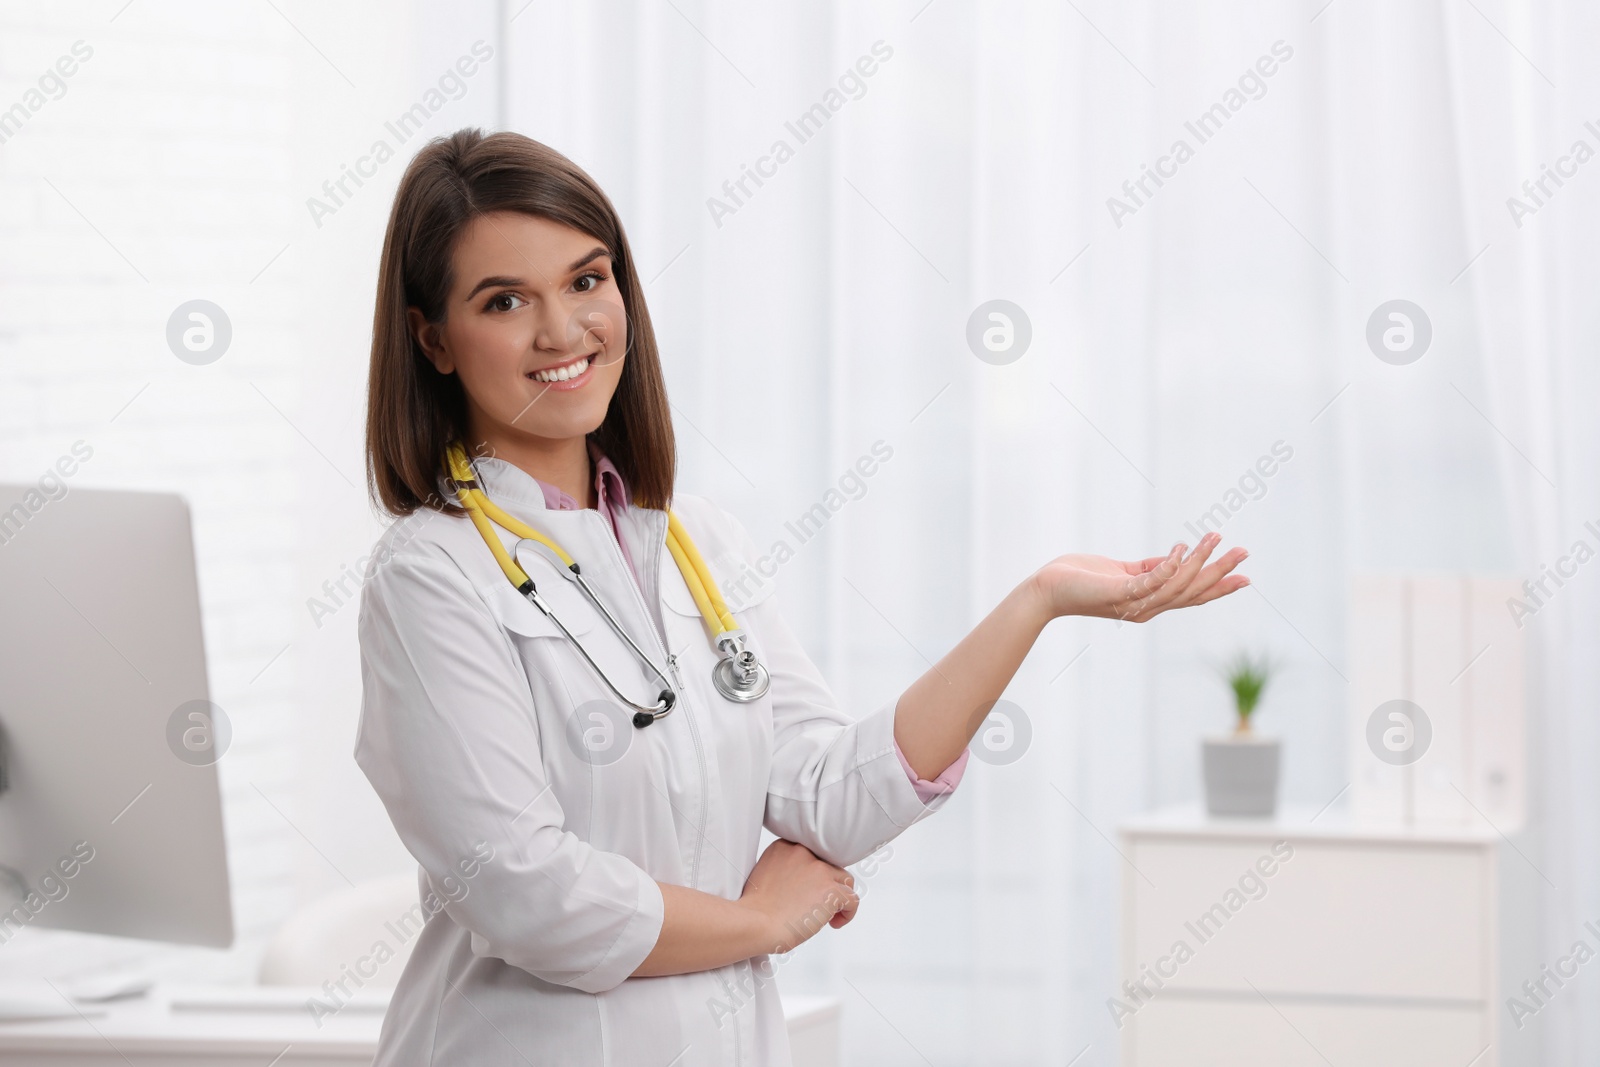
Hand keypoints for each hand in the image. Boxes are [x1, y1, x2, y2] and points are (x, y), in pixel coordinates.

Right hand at [738, 840, 858, 953]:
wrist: (754, 923)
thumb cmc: (754, 908)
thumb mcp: (765, 873)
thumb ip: (785, 869)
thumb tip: (803, 883)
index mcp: (786, 846)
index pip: (814, 856)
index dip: (813, 876)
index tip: (806, 892)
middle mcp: (804, 853)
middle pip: (830, 866)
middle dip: (826, 886)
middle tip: (814, 906)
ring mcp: (819, 871)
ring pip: (845, 881)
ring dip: (838, 898)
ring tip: (826, 915)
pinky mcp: (830, 891)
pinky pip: (852, 900)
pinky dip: (847, 913)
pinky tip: (834, 923)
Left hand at [1031, 531, 1248, 622]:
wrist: (1047, 589)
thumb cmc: (1081, 578)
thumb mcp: (1124, 572)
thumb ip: (1151, 568)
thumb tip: (1178, 558)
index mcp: (1149, 604)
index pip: (1191, 596)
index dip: (1218, 587)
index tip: (1244, 577)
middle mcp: (1146, 608)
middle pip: (1192, 592)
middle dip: (1220, 572)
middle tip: (1244, 552)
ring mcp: (1132, 602)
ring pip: (1177, 585)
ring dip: (1200, 561)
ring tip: (1215, 537)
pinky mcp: (1118, 592)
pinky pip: (1151, 580)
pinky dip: (1170, 565)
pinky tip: (1182, 547)